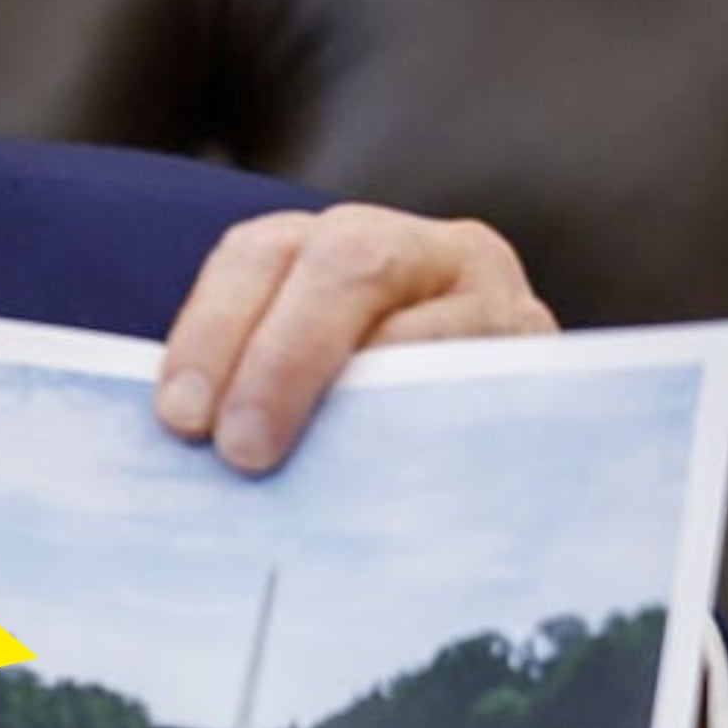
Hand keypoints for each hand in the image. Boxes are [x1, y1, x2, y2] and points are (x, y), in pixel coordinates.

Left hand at [155, 204, 556, 473]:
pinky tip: (393, 485)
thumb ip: (257, 389)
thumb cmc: (373, 419)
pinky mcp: (546, 358)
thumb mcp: (316, 380)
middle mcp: (421, 250)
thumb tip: (189, 452)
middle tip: (242, 452)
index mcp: (336, 242)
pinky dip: (432, 430)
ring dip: (362, 398)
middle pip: (345, 266)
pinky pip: (487, 388)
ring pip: (425, 324)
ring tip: (315, 471)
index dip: (212, 327)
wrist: (510, 446)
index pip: (260, 254)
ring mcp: (496, 298)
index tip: (180, 417)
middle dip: (282, 357)